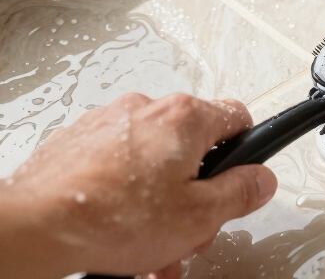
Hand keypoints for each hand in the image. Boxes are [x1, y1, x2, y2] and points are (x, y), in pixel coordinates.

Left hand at [0, 93, 277, 278]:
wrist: (34, 228)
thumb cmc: (110, 219)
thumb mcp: (200, 216)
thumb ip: (240, 193)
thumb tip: (261, 180)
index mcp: (185, 118)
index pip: (238, 117)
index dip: (247, 150)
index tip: (243, 175)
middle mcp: (147, 109)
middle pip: (193, 147)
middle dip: (196, 192)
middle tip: (189, 228)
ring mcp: (109, 123)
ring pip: (153, 160)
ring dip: (159, 199)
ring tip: (149, 243)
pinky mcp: (77, 143)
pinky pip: (117, 164)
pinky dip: (125, 193)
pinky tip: (118, 229)